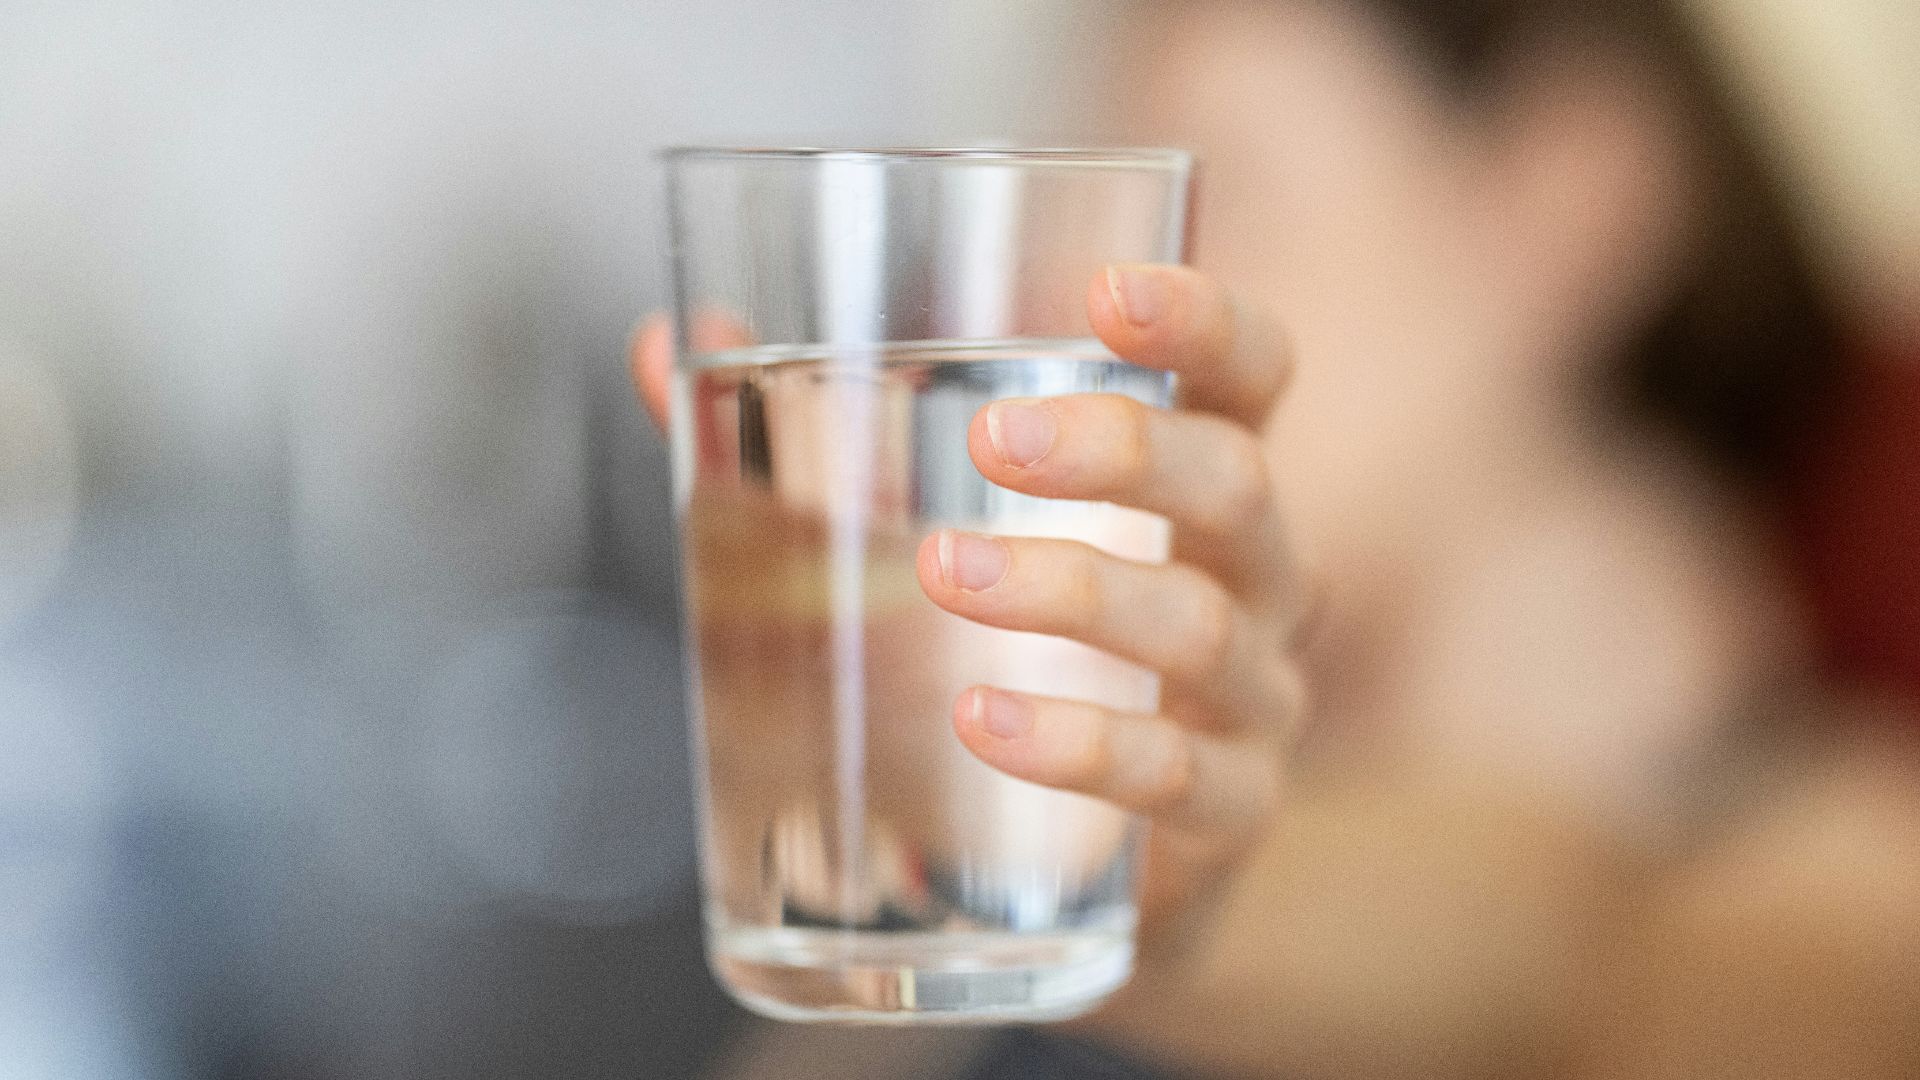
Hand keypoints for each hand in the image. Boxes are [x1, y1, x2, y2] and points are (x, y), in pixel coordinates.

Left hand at [630, 264, 1308, 951]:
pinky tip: (984, 720)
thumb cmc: (1004, 656)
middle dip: (1121, 449)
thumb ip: (799, 440)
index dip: (1204, 321)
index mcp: (1192, 481)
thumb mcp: (917, 533)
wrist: (1070, 868)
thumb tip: (666, 344)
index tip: (1106, 291)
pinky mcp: (1227, 812)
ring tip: (944, 572)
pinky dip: (1079, 743)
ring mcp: (1252, 698)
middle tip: (993, 441)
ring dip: (1070, 589)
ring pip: (1197, 624)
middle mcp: (1251, 576)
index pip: (1250, 373)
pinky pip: (1176, 774)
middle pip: (1235, 482)